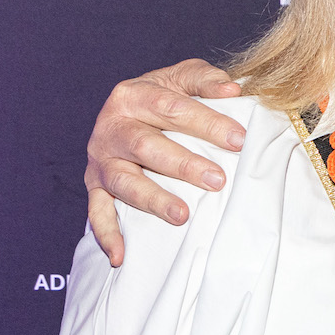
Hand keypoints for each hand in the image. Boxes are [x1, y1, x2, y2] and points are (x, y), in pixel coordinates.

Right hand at [84, 59, 244, 265]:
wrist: (125, 110)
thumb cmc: (163, 97)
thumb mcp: (182, 78)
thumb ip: (205, 80)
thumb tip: (233, 90)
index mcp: (133, 94)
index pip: (171, 107)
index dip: (206, 123)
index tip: (239, 139)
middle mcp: (111, 126)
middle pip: (146, 145)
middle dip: (184, 164)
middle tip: (218, 179)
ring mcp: (102, 159)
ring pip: (124, 181)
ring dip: (153, 199)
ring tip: (183, 215)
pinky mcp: (95, 185)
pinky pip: (97, 212)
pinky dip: (107, 235)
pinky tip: (120, 257)